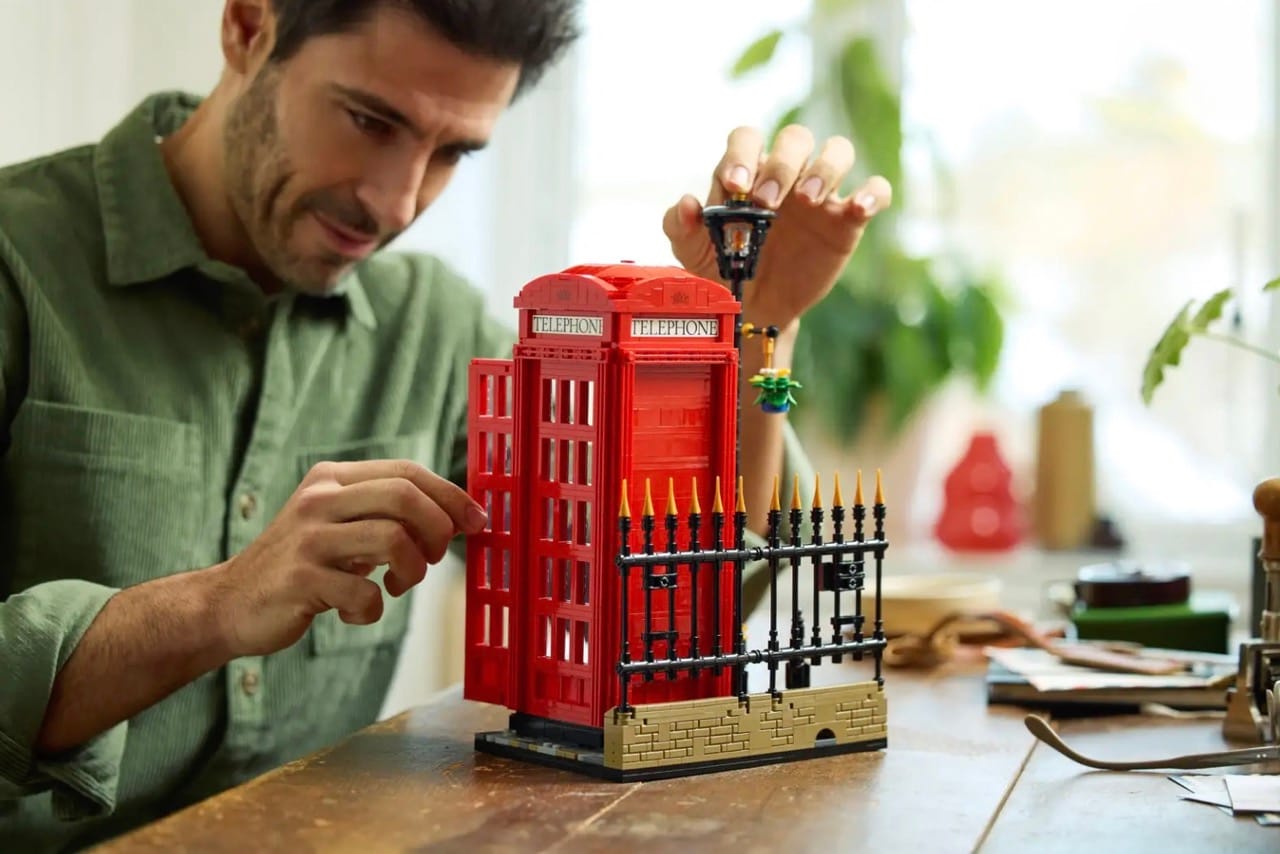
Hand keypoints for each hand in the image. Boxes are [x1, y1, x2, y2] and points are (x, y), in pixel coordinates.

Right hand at [208, 459, 487, 656]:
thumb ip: (388, 515)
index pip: (407, 471)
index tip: (477, 522)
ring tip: (395, 586)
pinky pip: (365, 593)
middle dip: (437, 531)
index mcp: (332, 479)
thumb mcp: (340, 526)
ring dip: (411, 572)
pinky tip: (354, 611)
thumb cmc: (302, 566)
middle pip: (404, 497)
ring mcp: (307, 538)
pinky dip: (371, 610)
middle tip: (432, 560)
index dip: (451, 496)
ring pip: (392, 540)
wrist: (229, 603)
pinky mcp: (300, 580)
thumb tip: (457, 517)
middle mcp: (319, 500)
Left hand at [663, 124, 892, 329]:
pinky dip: (873, 192)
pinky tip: (858, 208)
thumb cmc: (722, 267)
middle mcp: (787, 174)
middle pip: (796, 137)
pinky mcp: (848, 219)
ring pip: (839, 150)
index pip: (748, 139)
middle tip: (766, 202)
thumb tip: (688, 203)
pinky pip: (875, 190)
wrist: (752, 307)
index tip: (736, 184)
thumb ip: (680, 224)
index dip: (742, 153)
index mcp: (748, 171)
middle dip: (781, 164)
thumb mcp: (691, 250)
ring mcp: (821, 193)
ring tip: (808, 199)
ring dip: (825, 167)